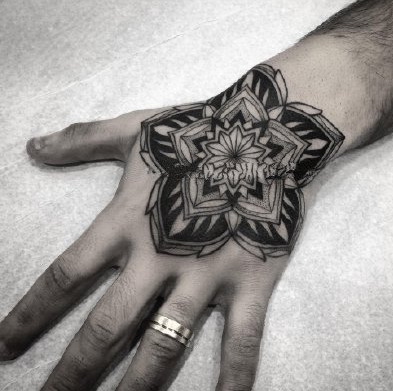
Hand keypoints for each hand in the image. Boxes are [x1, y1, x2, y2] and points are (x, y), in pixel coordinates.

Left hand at [0, 65, 342, 389]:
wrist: (263, 135)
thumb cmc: (196, 132)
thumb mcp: (134, 130)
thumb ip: (82, 138)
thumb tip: (33, 146)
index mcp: (127, 223)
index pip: (65, 278)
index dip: (29, 316)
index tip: (3, 347)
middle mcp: (160, 258)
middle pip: (106, 327)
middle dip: (73, 373)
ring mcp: (207, 275)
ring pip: (164, 346)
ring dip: (135, 389)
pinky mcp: (250, 282)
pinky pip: (240, 341)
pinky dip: (233, 379)